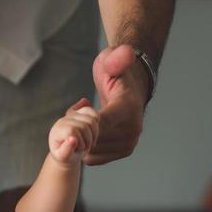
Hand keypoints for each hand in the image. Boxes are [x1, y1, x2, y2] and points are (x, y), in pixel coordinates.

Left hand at [49, 98, 99, 165]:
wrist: (67, 151)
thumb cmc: (66, 155)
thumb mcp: (64, 157)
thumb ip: (66, 150)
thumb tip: (73, 139)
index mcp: (58, 130)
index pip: (72, 131)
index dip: (80, 142)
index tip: (78, 149)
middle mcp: (64, 120)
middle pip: (84, 126)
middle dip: (88, 140)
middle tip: (84, 147)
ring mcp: (72, 115)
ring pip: (91, 120)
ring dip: (94, 134)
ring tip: (89, 141)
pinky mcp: (80, 113)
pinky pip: (93, 112)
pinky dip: (96, 121)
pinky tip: (92, 131)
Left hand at [85, 44, 150, 164]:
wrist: (132, 85)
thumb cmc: (117, 71)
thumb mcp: (113, 60)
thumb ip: (116, 58)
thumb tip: (125, 53)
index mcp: (128, 108)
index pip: (99, 124)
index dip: (81, 120)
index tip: (80, 104)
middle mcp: (133, 129)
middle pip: (91, 140)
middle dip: (78, 128)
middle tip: (78, 110)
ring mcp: (129, 143)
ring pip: (90, 151)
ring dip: (80, 138)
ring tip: (84, 120)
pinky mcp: (123, 151)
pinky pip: (94, 158)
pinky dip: (85, 147)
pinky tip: (88, 131)